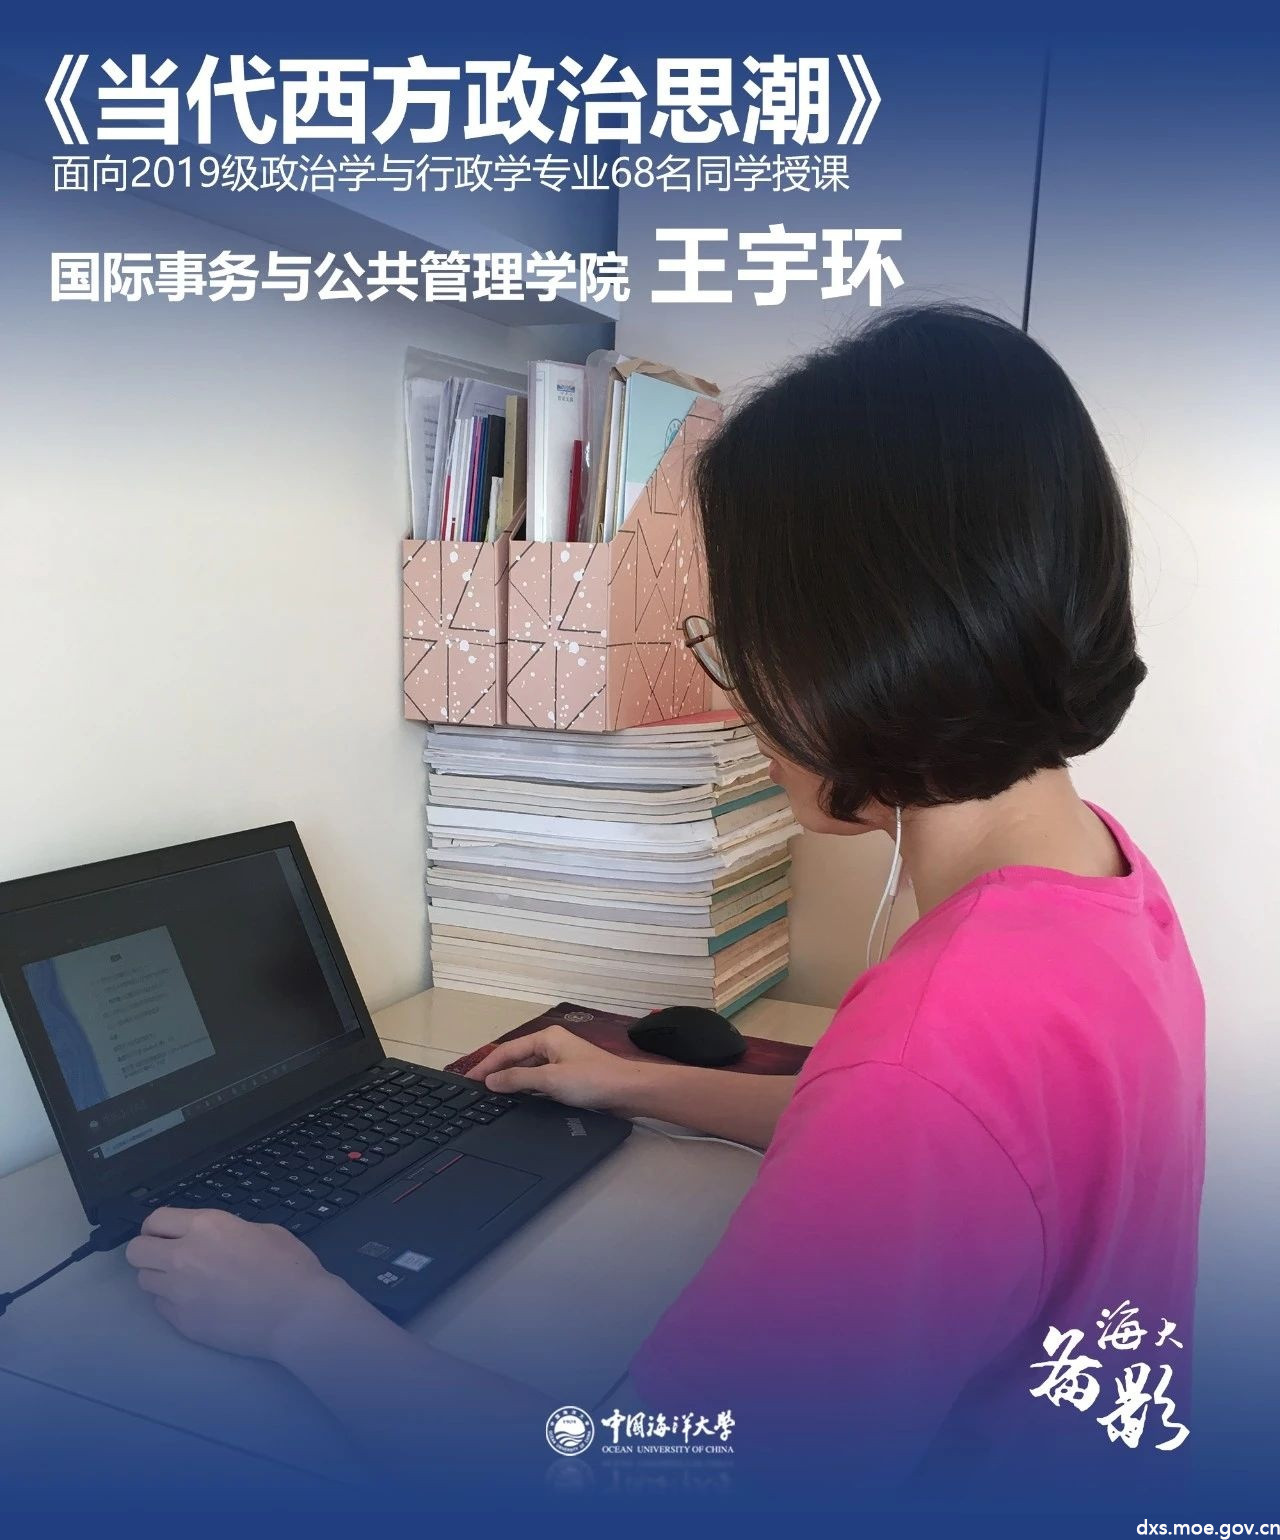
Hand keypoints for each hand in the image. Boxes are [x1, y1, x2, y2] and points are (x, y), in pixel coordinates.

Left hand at [125, 1207, 362, 1359]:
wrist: (297, 1315)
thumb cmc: (289, 1266)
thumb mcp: (261, 1231)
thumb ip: (226, 1232)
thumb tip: (212, 1240)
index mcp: (205, 1226)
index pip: (154, 1220)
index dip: (158, 1226)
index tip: (168, 1234)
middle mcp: (183, 1256)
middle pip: (135, 1251)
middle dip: (149, 1251)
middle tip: (169, 1257)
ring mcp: (178, 1293)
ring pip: (144, 1281)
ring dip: (160, 1278)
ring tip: (186, 1282)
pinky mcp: (182, 1323)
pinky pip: (161, 1307)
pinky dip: (173, 1303)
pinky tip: (199, 1303)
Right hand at [468, 1025, 645, 1113]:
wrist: (628, 1092)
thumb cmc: (592, 1080)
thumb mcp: (550, 1080)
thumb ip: (518, 1080)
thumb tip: (491, 1082)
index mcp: (547, 1038)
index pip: (507, 1050)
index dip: (486, 1066)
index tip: (468, 1081)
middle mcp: (553, 1045)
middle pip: (516, 1059)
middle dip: (497, 1073)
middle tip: (476, 1091)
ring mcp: (562, 1061)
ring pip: (528, 1071)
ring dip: (512, 1083)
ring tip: (491, 1098)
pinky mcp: (569, 1077)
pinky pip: (540, 1081)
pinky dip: (527, 1089)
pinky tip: (518, 1102)